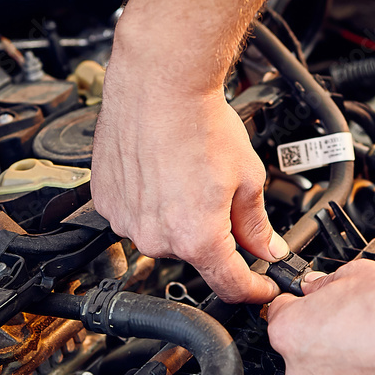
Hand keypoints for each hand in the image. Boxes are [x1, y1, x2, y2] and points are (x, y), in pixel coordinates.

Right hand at [91, 49, 286, 303]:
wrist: (159, 83)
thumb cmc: (199, 121)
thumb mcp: (247, 178)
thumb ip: (256, 225)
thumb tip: (267, 249)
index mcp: (196, 237)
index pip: (229, 285)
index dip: (252, 291)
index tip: (260, 288)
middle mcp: (156, 237)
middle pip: (194, 256)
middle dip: (213, 236)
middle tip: (220, 196)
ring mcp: (126, 221)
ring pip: (162, 237)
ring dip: (178, 218)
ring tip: (186, 176)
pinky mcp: (107, 202)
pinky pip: (135, 216)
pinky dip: (150, 203)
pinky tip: (161, 173)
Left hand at [267, 260, 374, 374]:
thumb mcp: (356, 273)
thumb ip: (326, 284)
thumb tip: (317, 287)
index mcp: (291, 334)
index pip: (280, 315)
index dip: (300, 307)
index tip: (314, 305)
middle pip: (304, 355)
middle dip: (325, 341)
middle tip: (358, 326)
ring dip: (348, 371)